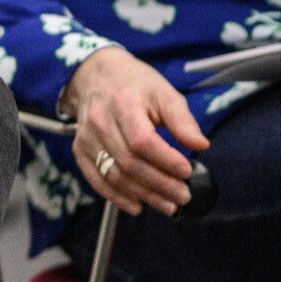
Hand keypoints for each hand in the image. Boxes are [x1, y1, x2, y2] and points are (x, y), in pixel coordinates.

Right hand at [63, 47, 209, 215]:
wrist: (95, 75)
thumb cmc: (134, 84)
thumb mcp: (163, 93)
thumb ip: (182, 120)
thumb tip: (200, 145)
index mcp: (123, 104)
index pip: (142, 141)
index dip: (166, 161)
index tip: (187, 171)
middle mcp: (100, 121)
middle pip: (129, 163)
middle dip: (160, 185)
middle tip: (184, 196)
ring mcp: (87, 137)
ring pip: (114, 175)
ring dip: (143, 195)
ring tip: (168, 205)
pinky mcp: (80, 149)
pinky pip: (96, 178)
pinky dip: (115, 197)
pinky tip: (136, 206)